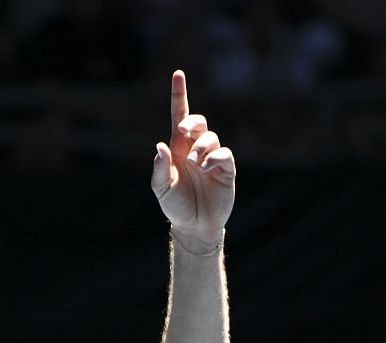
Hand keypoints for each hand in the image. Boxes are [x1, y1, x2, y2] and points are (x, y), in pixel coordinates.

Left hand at [150, 70, 234, 251]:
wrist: (195, 225)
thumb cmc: (176, 205)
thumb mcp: (161, 188)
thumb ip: (159, 168)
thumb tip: (160, 146)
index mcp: (178, 148)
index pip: (180, 116)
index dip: (179, 95)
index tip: (178, 74)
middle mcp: (196, 148)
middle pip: (198, 121)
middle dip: (192, 122)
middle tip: (183, 133)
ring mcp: (212, 157)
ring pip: (210, 137)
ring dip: (200, 148)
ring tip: (194, 165)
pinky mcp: (226, 168)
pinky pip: (224, 154)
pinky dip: (214, 158)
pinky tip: (205, 168)